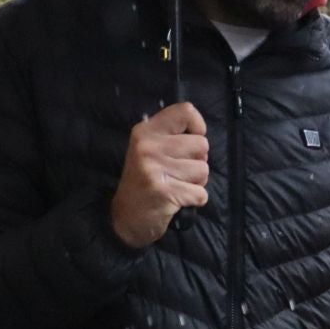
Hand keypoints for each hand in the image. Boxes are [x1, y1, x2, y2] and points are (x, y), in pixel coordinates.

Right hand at [110, 103, 209, 247]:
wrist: (126, 217)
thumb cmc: (145, 180)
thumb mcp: (150, 150)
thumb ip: (172, 136)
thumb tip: (201, 133)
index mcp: (146, 131)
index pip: (185, 111)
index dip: (198, 127)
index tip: (191, 142)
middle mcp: (148, 146)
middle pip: (202, 144)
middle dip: (197, 161)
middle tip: (178, 173)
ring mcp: (155, 169)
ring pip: (203, 170)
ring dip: (196, 182)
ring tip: (176, 186)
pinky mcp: (165, 192)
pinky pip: (200, 193)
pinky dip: (194, 200)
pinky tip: (176, 199)